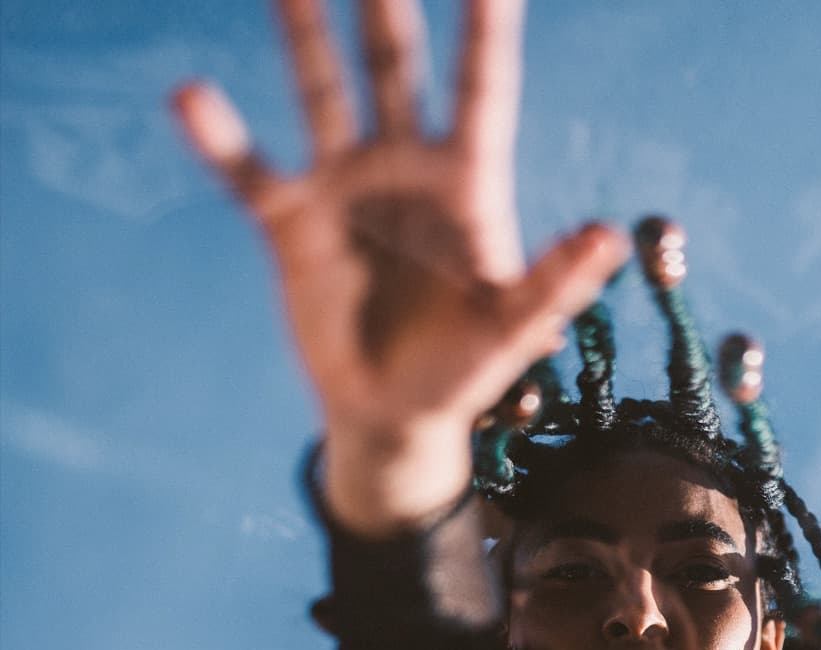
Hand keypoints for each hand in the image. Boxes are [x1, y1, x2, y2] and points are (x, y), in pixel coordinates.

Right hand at [171, 0, 628, 528]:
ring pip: (321, 89)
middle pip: (394, 63)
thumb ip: (556, 281)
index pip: (481, 91)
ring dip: (303, 33)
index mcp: (468, 182)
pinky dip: (221, 140)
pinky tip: (190, 99)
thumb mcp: (515, 330)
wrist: (395, 414)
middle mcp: (404, 164)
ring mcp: (346, 184)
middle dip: (384, 1)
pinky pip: (251, 173)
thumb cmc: (465, 369)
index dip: (487, 34)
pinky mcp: (293, 223)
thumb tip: (608, 236)